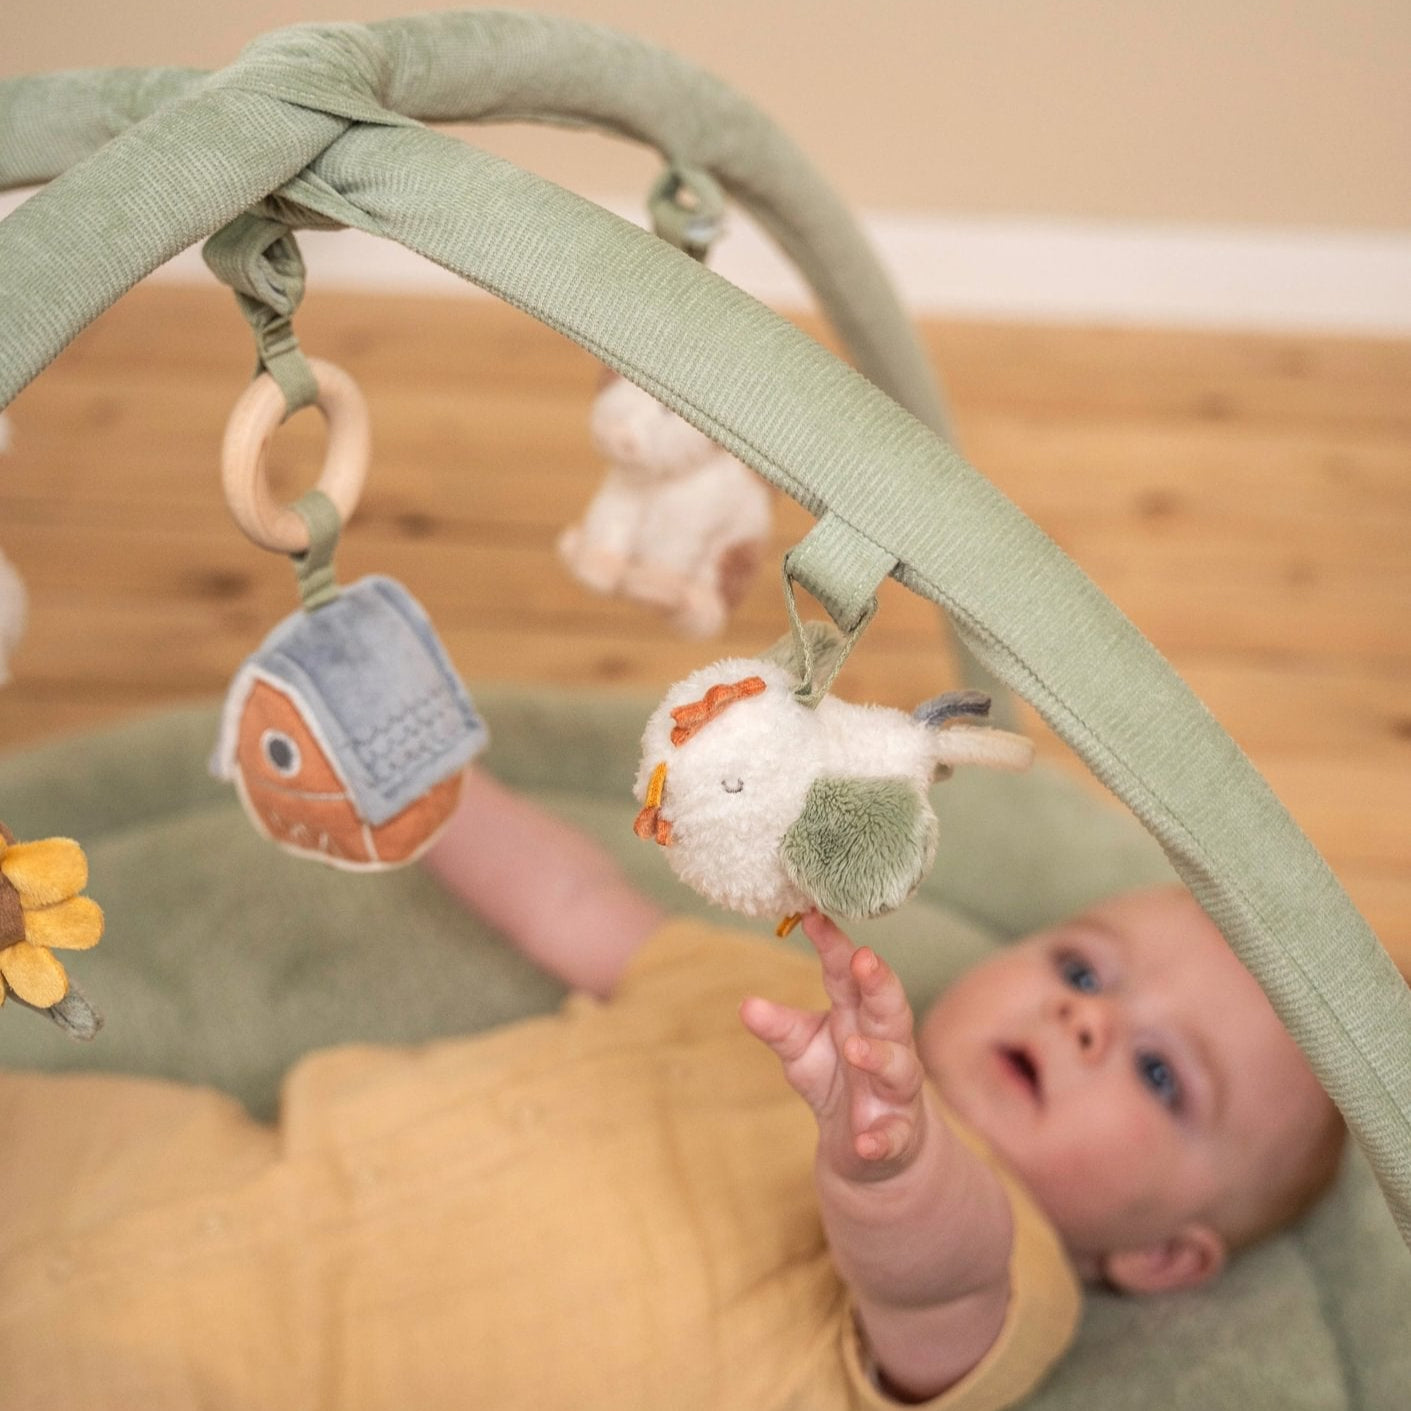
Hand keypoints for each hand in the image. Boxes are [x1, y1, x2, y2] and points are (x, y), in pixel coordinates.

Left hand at [741, 912, 926, 1183]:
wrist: (866, 1146)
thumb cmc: (834, 1079)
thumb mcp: (801, 1050)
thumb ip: (779, 1027)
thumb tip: (746, 1004)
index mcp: (857, 1015)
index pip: (847, 974)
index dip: (834, 945)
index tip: (814, 916)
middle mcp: (886, 1043)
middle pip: (889, 1007)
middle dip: (879, 982)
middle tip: (863, 959)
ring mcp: (896, 1090)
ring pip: (899, 1066)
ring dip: (880, 1055)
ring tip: (855, 1048)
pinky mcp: (898, 1134)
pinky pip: (893, 1135)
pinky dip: (882, 1138)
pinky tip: (865, 1141)